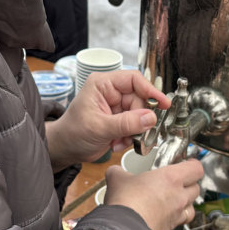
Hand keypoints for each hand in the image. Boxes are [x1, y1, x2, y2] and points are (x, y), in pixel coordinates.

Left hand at [45, 69, 169, 169]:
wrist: (65, 149)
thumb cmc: (72, 133)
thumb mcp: (99, 128)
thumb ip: (126, 123)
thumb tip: (150, 118)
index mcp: (103, 84)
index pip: (134, 79)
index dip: (150, 90)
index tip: (163, 103)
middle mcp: (111, 92)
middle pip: (140, 100)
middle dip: (139, 120)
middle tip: (134, 134)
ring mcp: (116, 106)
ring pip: (140, 115)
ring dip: (133, 131)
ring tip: (118, 140)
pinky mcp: (119, 120)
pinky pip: (135, 126)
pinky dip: (129, 137)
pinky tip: (116, 143)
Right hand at [103, 159, 203, 229]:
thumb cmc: (125, 201)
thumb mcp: (117, 178)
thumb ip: (119, 172)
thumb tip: (115, 172)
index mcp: (171, 178)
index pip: (196, 168)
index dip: (192, 165)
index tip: (187, 164)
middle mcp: (179, 198)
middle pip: (196, 189)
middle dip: (188, 186)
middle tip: (176, 184)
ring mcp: (176, 217)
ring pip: (191, 211)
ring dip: (184, 208)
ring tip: (172, 206)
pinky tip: (166, 228)